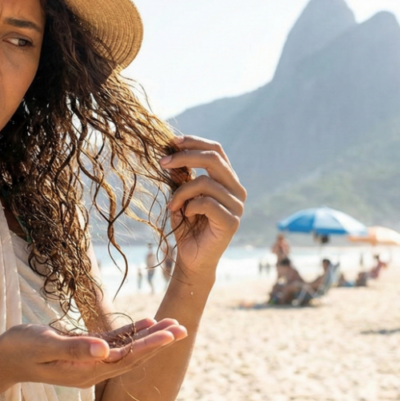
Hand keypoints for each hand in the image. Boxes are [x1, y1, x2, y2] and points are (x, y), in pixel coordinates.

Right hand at [0, 318, 186, 388]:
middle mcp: (93, 370)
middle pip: (133, 356)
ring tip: (172, 324)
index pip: (126, 358)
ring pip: (127, 350)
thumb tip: (105, 350)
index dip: (150, 345)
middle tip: (183, 327)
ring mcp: (89, 363)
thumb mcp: (46, 345)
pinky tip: (145, 323)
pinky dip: (130, 334)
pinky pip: (113, 344)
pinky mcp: (84, 353)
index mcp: (87, 371)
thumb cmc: (21, 350)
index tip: (171, 333)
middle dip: (159, 342)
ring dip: (149, 337)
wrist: (2, 360)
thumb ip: (75, 348)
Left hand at [160, 135, 246, 277]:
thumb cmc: (187, 226)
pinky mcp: (231, 221)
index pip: (216, 150)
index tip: (171, 142)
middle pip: (214, 159)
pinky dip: (189, 206)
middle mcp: (236, 190)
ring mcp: (237, 206)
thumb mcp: (181, 195)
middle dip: (185, 157)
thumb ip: (181, 176)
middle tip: (162, 163)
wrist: (192, 258)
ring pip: (205, 182)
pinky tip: (186, 216)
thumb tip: (171, 152)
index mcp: (227, 180)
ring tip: (173, 206)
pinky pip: (206, 203)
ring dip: (181, 192)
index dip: (194, 142)